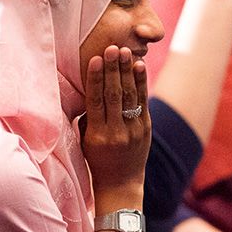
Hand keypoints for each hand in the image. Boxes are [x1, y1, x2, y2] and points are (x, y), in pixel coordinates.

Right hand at [82, 46, 149, 212]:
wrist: (120, 183)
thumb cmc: (96, 159)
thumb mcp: (85, 141)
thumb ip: (87, 118)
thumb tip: (88, 89)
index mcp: (97, 135)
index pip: (95, 101)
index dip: (95, 79)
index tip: (94, 59)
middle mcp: (116, 132)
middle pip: (114, 95)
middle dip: (113, 69)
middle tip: (112, 48)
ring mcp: (133, 130)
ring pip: (130, 96)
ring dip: (127, 71)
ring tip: (125, 51)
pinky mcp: (146, 129)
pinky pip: (143, 101)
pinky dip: (141, 82)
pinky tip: (139, 66)